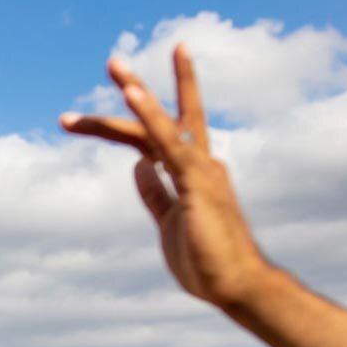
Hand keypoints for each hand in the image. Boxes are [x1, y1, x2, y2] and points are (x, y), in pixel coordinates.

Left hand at [60, 46, 269, 312]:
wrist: (234, 286)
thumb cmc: (206, 259)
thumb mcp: (168, 220)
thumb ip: (154, 193)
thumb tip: (138, 165)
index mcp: (192, 172)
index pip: (158, 135)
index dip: (135, 115)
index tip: (114, 99)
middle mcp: (200, 162)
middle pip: (161, 118)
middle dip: (135, 88)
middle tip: (111, 61)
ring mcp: (200, 170)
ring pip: (162, 123)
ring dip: (136, 91)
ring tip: (114, 64)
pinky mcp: (197, 182)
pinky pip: (169, 142)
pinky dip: (149, 116)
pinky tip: (131, 94)